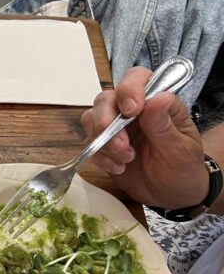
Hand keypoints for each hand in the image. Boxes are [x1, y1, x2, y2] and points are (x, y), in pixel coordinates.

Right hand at [80, 66, 207, 208]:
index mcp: (157, 102)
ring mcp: (116, 126)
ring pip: (91, 118)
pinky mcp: (103, 144)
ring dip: (103, 142)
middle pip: (106, 99)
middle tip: (123, 146)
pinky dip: (100, 156)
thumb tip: (158, 97)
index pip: (137, 79)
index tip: (132, 111)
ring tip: (125, 160)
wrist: (171, 194)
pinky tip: (119, 168)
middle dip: (107, 122)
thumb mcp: (180, 148)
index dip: (129, 89)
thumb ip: (165, 124)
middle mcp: (133, 110)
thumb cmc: (183, 168)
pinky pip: (89, 143)